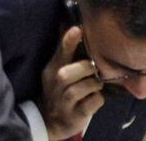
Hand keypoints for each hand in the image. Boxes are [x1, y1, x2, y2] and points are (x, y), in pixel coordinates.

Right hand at [38, 25, 104, 139]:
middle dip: (88, 68)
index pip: (60, 52)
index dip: (69, 40)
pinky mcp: (75, 114)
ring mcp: (64, 100)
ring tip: (93, 86)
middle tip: (93, 71)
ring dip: (95, 85)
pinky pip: (94, 102)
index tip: (78, 29)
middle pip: (72, 71)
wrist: (49, 120)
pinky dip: (97, 100)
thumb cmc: (59, 89)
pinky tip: (92, 100)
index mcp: (53, 69)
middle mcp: (56, 83)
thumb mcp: (56, 70)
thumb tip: (73, 26)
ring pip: (87, 86)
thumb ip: (65, 52)